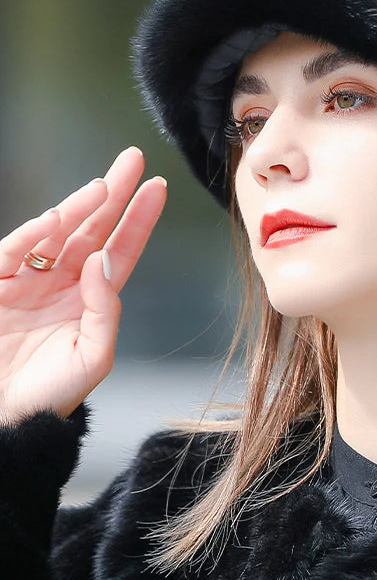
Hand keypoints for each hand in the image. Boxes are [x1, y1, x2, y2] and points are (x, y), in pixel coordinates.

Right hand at [0, 147, 166, 425]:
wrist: (4, 420)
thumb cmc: (49, 397)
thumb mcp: (92, 358)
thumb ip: (104, 311)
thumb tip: (102, 262)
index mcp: (88, 299)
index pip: (120, 251)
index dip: (138, 220)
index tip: (158, 187)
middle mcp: (60, 283)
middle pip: (92, 228)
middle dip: (113, 194)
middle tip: (134, 159)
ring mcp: (26, 281)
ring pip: (57, 232)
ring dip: (80, 206)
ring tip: (105, 185)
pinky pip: (15, 250)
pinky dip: (35, 231)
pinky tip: (58, 216)